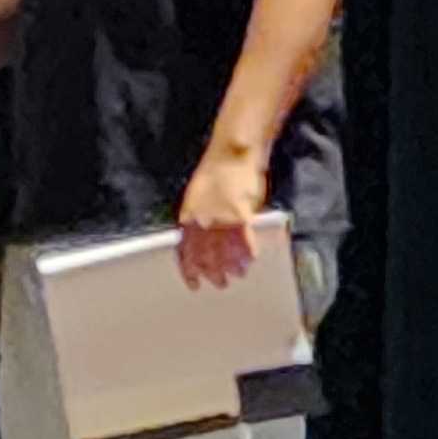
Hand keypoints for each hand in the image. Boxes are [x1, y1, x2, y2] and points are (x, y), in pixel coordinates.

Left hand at [175, 143, 268, 288]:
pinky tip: (252, 259)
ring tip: (238, 275)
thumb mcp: (196, 196)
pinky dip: (249, 253)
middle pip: (206, 256)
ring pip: (226, 252)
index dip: (190, 270)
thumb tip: (201, 238)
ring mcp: (222, 219)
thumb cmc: (216, 172)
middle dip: (213, 273)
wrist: (231, 154)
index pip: (186, 251)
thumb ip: (197, 218)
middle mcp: (203, 221)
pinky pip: (245, 241)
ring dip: (232, 266)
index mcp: (189, 217)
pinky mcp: (241, 215)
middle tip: (220, 283)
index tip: (194, 283)